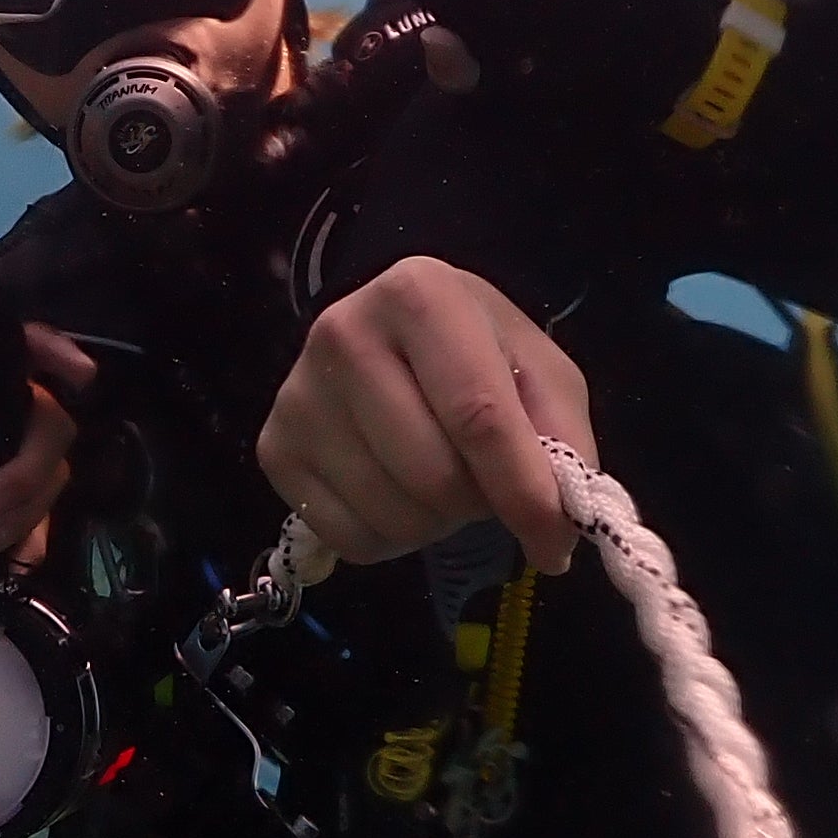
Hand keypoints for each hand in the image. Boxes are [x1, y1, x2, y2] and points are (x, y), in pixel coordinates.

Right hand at [259, 256, 588, 571]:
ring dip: (435, 522)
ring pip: (392, 514)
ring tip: (438, 477)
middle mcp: (342, 332)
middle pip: (433, 474)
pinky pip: (349, 537)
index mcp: (418, 295)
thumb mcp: (541, 374)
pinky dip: (390, 538)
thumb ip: (563, 441)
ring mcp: (298, 393)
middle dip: (476, 501)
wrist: (397, 339)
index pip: (477, 415)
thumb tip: (555, 532)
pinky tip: (395, 491)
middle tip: (482, 479)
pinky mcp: (274, 447)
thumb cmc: (480, 353)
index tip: (555, 542)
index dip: (522, 490)